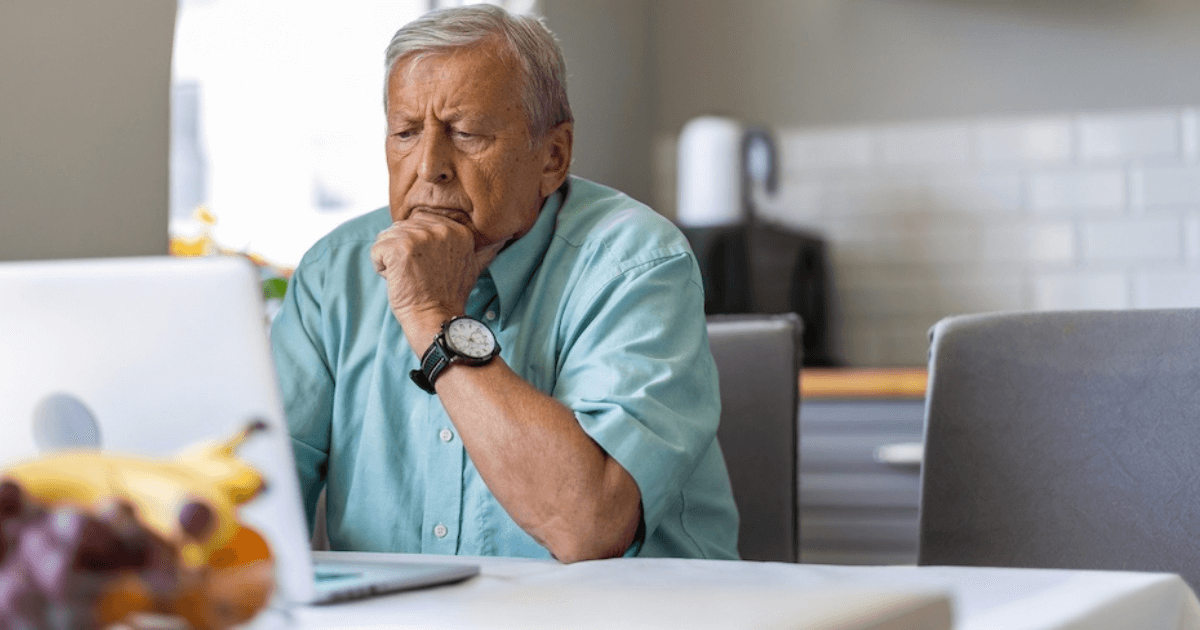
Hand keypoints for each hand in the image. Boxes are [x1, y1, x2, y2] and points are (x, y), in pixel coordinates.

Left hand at [370, 212, 505, 333]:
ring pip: (387, 238)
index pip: (421, 224)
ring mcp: (417, 237)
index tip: (431, 268)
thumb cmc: (449, 296)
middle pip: (402, 228)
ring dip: (392, 261)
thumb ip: (485, 249)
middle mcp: (439, 229)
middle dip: (404, 253)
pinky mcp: (397, 248)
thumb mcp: (474, 267)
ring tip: (410, 277)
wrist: (436, 318)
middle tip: (420, 275)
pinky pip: (376, 251)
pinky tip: (399, 281)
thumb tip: (505, 238)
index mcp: (457, 229)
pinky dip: (381, 269)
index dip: (419, 248)